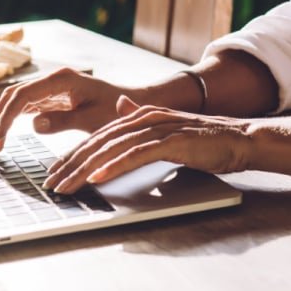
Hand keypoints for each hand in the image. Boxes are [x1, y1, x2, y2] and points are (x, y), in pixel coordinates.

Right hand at [0, 67, 137, 152]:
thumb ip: (63, 121)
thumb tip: (33, 124)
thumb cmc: (116, 110)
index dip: (6, 117)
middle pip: (14, 95)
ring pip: (16, 100)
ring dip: (2, 120)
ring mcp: (51, 88)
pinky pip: (25, 107)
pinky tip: (4, 137)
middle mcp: (53, 80)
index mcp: (61, 79)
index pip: (23, 95)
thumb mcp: (93, 118)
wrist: (130, 103)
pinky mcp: (52, 98)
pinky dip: (12, 121)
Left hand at [43, 96, 252, 193]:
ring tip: (66, 184)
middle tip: (50, 182)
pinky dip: (115, 165)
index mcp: (143, 115)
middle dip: (72, 162)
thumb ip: (143, 119)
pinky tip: (98, 177)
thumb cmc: (205, 140)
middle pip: (101, 140)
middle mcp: (147, 117)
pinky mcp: (173, 141)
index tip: (55, 172)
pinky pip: (137, 154)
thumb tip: (123, 106)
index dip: (75, 153)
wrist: (239, 138)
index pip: (101, 135)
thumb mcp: (168, 128)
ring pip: (114, 146)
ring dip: (86, 167)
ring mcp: (160, 127)